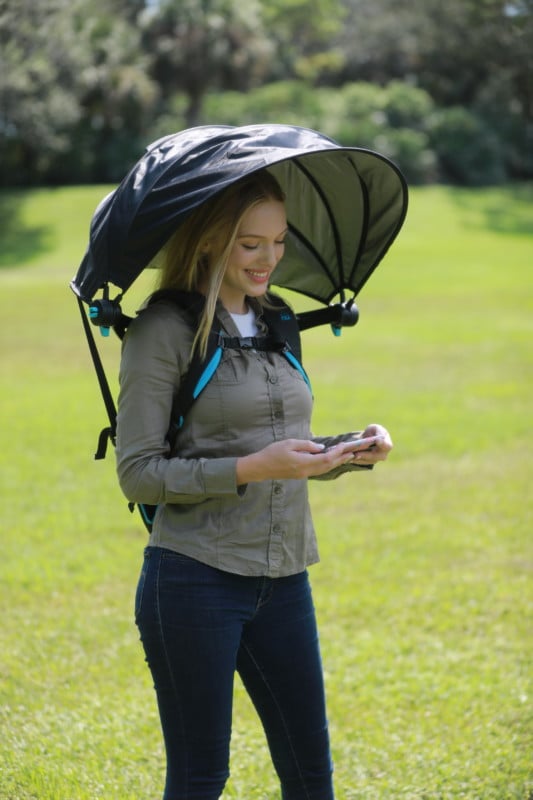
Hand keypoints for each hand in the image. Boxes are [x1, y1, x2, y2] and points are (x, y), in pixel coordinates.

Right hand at [236, 438, 358, 483]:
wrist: (260, 468)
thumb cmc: (272, 453)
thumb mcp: (289, 443)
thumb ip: (307, 445)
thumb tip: (322, 447)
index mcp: (303, 463)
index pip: (325, 458)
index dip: (337, 452)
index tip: (346, 446)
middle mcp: (306, 471)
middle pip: (328, 466)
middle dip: (342, 459)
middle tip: (354, 452)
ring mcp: (303, 474)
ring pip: (324, 469)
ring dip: (336, 463)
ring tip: (347, 456)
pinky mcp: (300, 474)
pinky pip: (319, 470)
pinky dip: (328, 465)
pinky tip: (331, 460)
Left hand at [346, 424, 392, 465]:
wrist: (367, 439)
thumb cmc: (373, 432)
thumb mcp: (375, 428)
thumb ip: (378, 431)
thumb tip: (378, 440)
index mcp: (387, 444)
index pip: (387, 446)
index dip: (383, 444)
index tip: (377, 441)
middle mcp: (383, 454)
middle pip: (376, 456)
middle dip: (366, 455)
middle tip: (357, 454)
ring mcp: (376, 459)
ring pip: (368, 461)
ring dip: (359, 459)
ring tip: (351, 456)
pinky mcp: (368, 462)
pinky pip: (362, 462)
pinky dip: (356, 460)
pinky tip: (349, 458)